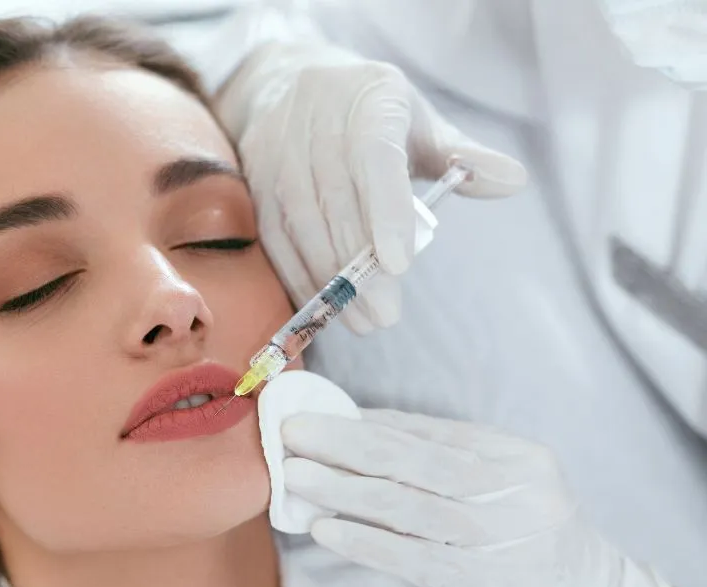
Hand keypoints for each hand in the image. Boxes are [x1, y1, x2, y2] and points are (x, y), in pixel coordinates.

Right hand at [214, 42, 527, 333]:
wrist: (289, 84)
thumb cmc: (369, 114)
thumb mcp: (419, 124)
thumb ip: (464, 156)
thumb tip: (514, 180)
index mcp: (369, 98)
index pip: (375, 155)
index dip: (385, 210)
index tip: (399, 264)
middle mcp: (315, 118)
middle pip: (335, 200)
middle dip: (359, 266)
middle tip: (386, 314)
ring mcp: (277, 150)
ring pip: (299, 223)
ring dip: (329, 279)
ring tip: (362, 320)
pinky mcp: (253, 180)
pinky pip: (273, 236)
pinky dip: (298, 275)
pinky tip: (324, 305)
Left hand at [281, 408, 680, 586]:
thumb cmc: (527, 529)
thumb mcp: (501, 481)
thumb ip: (439, 454)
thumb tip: (357, 424)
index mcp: (513, 454)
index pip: (427, 431)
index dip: (364, 421)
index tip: (313, 412)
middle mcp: (513, 490)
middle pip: (414, 460)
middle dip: (345, 444)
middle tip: (293, 434)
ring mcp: (500, 536)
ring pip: (408, 506)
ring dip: (344, 490)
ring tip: (297, 477)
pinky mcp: (484, 581)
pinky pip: (413, 557)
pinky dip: (365, 541)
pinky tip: (326, 529)